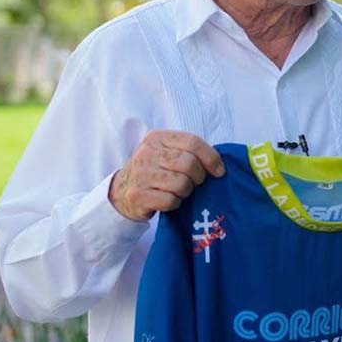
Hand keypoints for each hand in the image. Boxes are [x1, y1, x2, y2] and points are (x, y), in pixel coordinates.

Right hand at [109, 130, 224, 221]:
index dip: (211, 158)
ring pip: (182, 184)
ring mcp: (140, 174)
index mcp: (157, 137)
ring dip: (186, 191)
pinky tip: (167, 199)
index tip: (219, 171)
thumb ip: (189, 151)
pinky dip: (175, 203)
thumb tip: (220, 163)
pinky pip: (171, 201)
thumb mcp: (167, 152)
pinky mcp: (138, 195)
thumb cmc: (155, 170)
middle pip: (189, 164)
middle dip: (199, 177)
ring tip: (178, 190)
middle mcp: (147, 152)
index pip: (193, 142)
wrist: (122, 191)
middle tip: (195, 182)